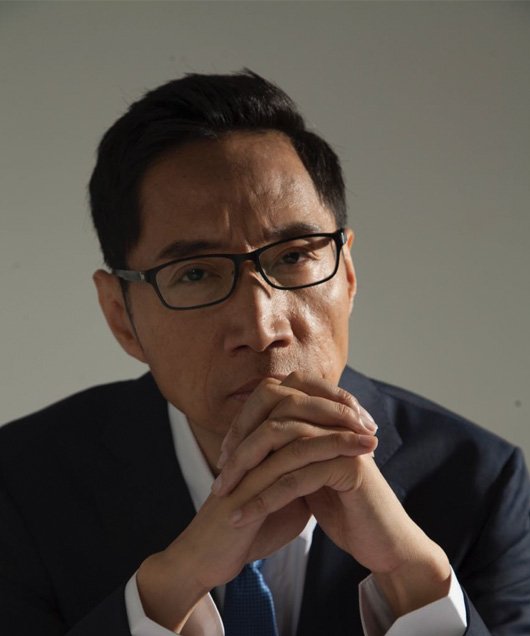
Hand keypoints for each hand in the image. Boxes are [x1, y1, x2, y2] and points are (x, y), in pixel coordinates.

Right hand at [136, 373, 377, 630]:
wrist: (214, 558)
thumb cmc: (250, 528)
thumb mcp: (284, 497)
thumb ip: (303, 477)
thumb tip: (328, 467)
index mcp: (259, 440)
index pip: (295, 403)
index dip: (327, 404)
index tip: (361, 417)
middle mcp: (252, 440)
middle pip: (295, 400)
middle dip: (335, 405)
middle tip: (368, 419)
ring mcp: (250, 456)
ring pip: (296, 425)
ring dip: (338, 427)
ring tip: (372, 436)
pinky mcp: (250, 479)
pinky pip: (292, 456)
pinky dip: (329, 452)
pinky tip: (357, 458)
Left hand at [216, 372, 451, 618]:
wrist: (384, 542)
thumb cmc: (344, 508)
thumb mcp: (310, 473)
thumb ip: (289, 451)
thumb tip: (250, 439)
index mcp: (326, 416)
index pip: (276, 399)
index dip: (245, 422)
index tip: (224, 454)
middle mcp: (336, 421)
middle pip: (277, 416)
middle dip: (241, 447)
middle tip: (219, 477)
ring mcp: (345, 440)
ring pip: (284, 445)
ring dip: (247, 473)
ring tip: (222, 497)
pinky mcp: (350, 467)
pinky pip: (297, 478)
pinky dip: (265, 497)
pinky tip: (244, 513)